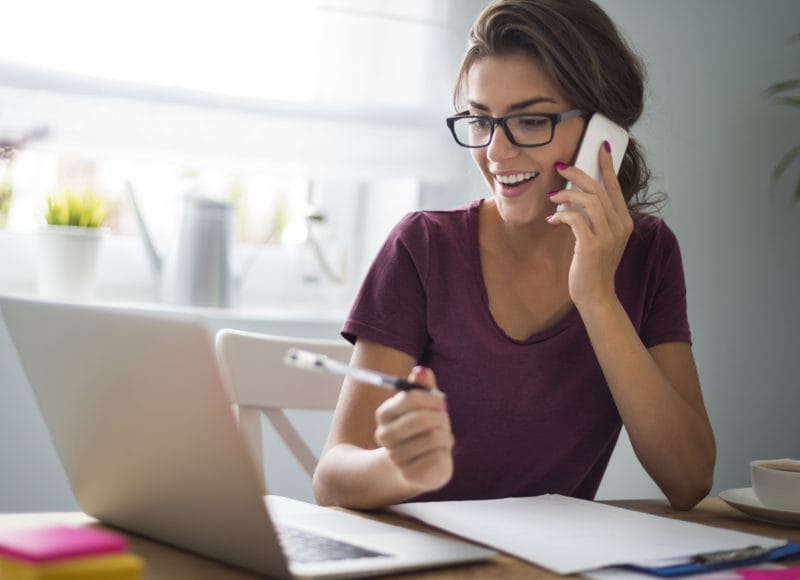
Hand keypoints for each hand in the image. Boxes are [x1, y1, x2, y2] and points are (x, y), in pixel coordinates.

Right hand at [373, 366, 452, 494]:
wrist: (419, 465)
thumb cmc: (424, 429)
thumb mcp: (425, 406)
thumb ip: (423, 388)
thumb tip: (422, 372)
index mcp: (384, 414)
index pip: (411, 398)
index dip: (433, 398)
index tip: (440, 402)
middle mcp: (384, 436)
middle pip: (422, 419)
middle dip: (441, 418)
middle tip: (444, 422)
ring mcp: (395, 457)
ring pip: (434, 438)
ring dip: (445, 436)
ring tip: (441, 439)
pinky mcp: (409, 474)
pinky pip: (438, 457)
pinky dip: (444, 453)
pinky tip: (438, 455)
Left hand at [546, 142, 632, 308]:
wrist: (596, 296)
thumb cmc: (593, 266)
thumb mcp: (599, 239)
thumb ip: (594, 219)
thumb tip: (576, 198)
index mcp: (623, 221)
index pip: (615, 187)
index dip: (607, 166)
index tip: (600, 147)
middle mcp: (620, 226)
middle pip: (599, 189)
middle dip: (578, 174)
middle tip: (560, 167)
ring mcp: (608, 236)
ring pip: (589, 200)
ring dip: (567, 194)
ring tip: (552, 196)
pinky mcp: (592, 246)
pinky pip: (575, 219)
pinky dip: (562, 214)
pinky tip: (552, 218)